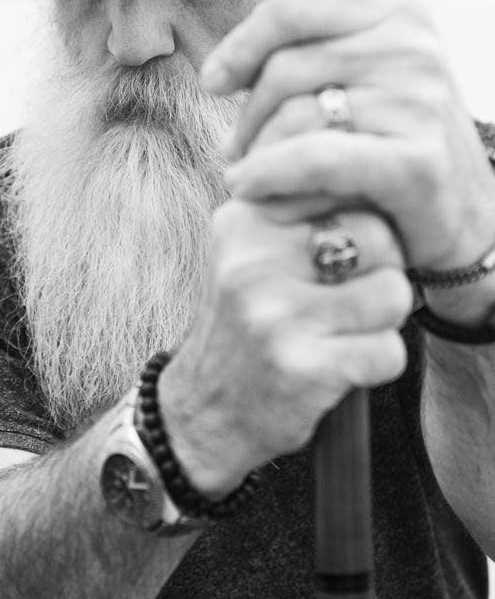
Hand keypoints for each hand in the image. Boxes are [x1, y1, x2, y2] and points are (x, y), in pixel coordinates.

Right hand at [159, 198, 412, 496]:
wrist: (205, 412)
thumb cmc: (248, 324)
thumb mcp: (252, 251)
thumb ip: (301, 210)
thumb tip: (377, 186)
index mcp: (243, 221)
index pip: (345, 189)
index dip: (362, 227)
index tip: (338, 259)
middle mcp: (253, 261)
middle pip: (380, 236)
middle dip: (381, 271)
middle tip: (346, 301)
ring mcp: (276, 314)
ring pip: (393, 294)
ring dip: (382, 323)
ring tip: (340, 334)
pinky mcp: (301, 366)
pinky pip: (388, 351)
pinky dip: (377, 365)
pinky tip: (339, 369)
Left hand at [201, 0, 494, 276]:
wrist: (465, 218)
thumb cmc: (394, 146)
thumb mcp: (361, 81)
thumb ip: (307, 58)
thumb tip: (221, 70)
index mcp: (397, 11)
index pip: (294, 6)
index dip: (242, 43)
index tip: (215, 80)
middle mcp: (412, 48)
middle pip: (285, 68)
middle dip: (248, 116)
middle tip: (237, 150)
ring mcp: (418, 103)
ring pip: (293, 115)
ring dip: (256, 154)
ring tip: (249, 177)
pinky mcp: (415, 162)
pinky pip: (314, 158)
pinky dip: (270, 175)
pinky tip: (250, 189)